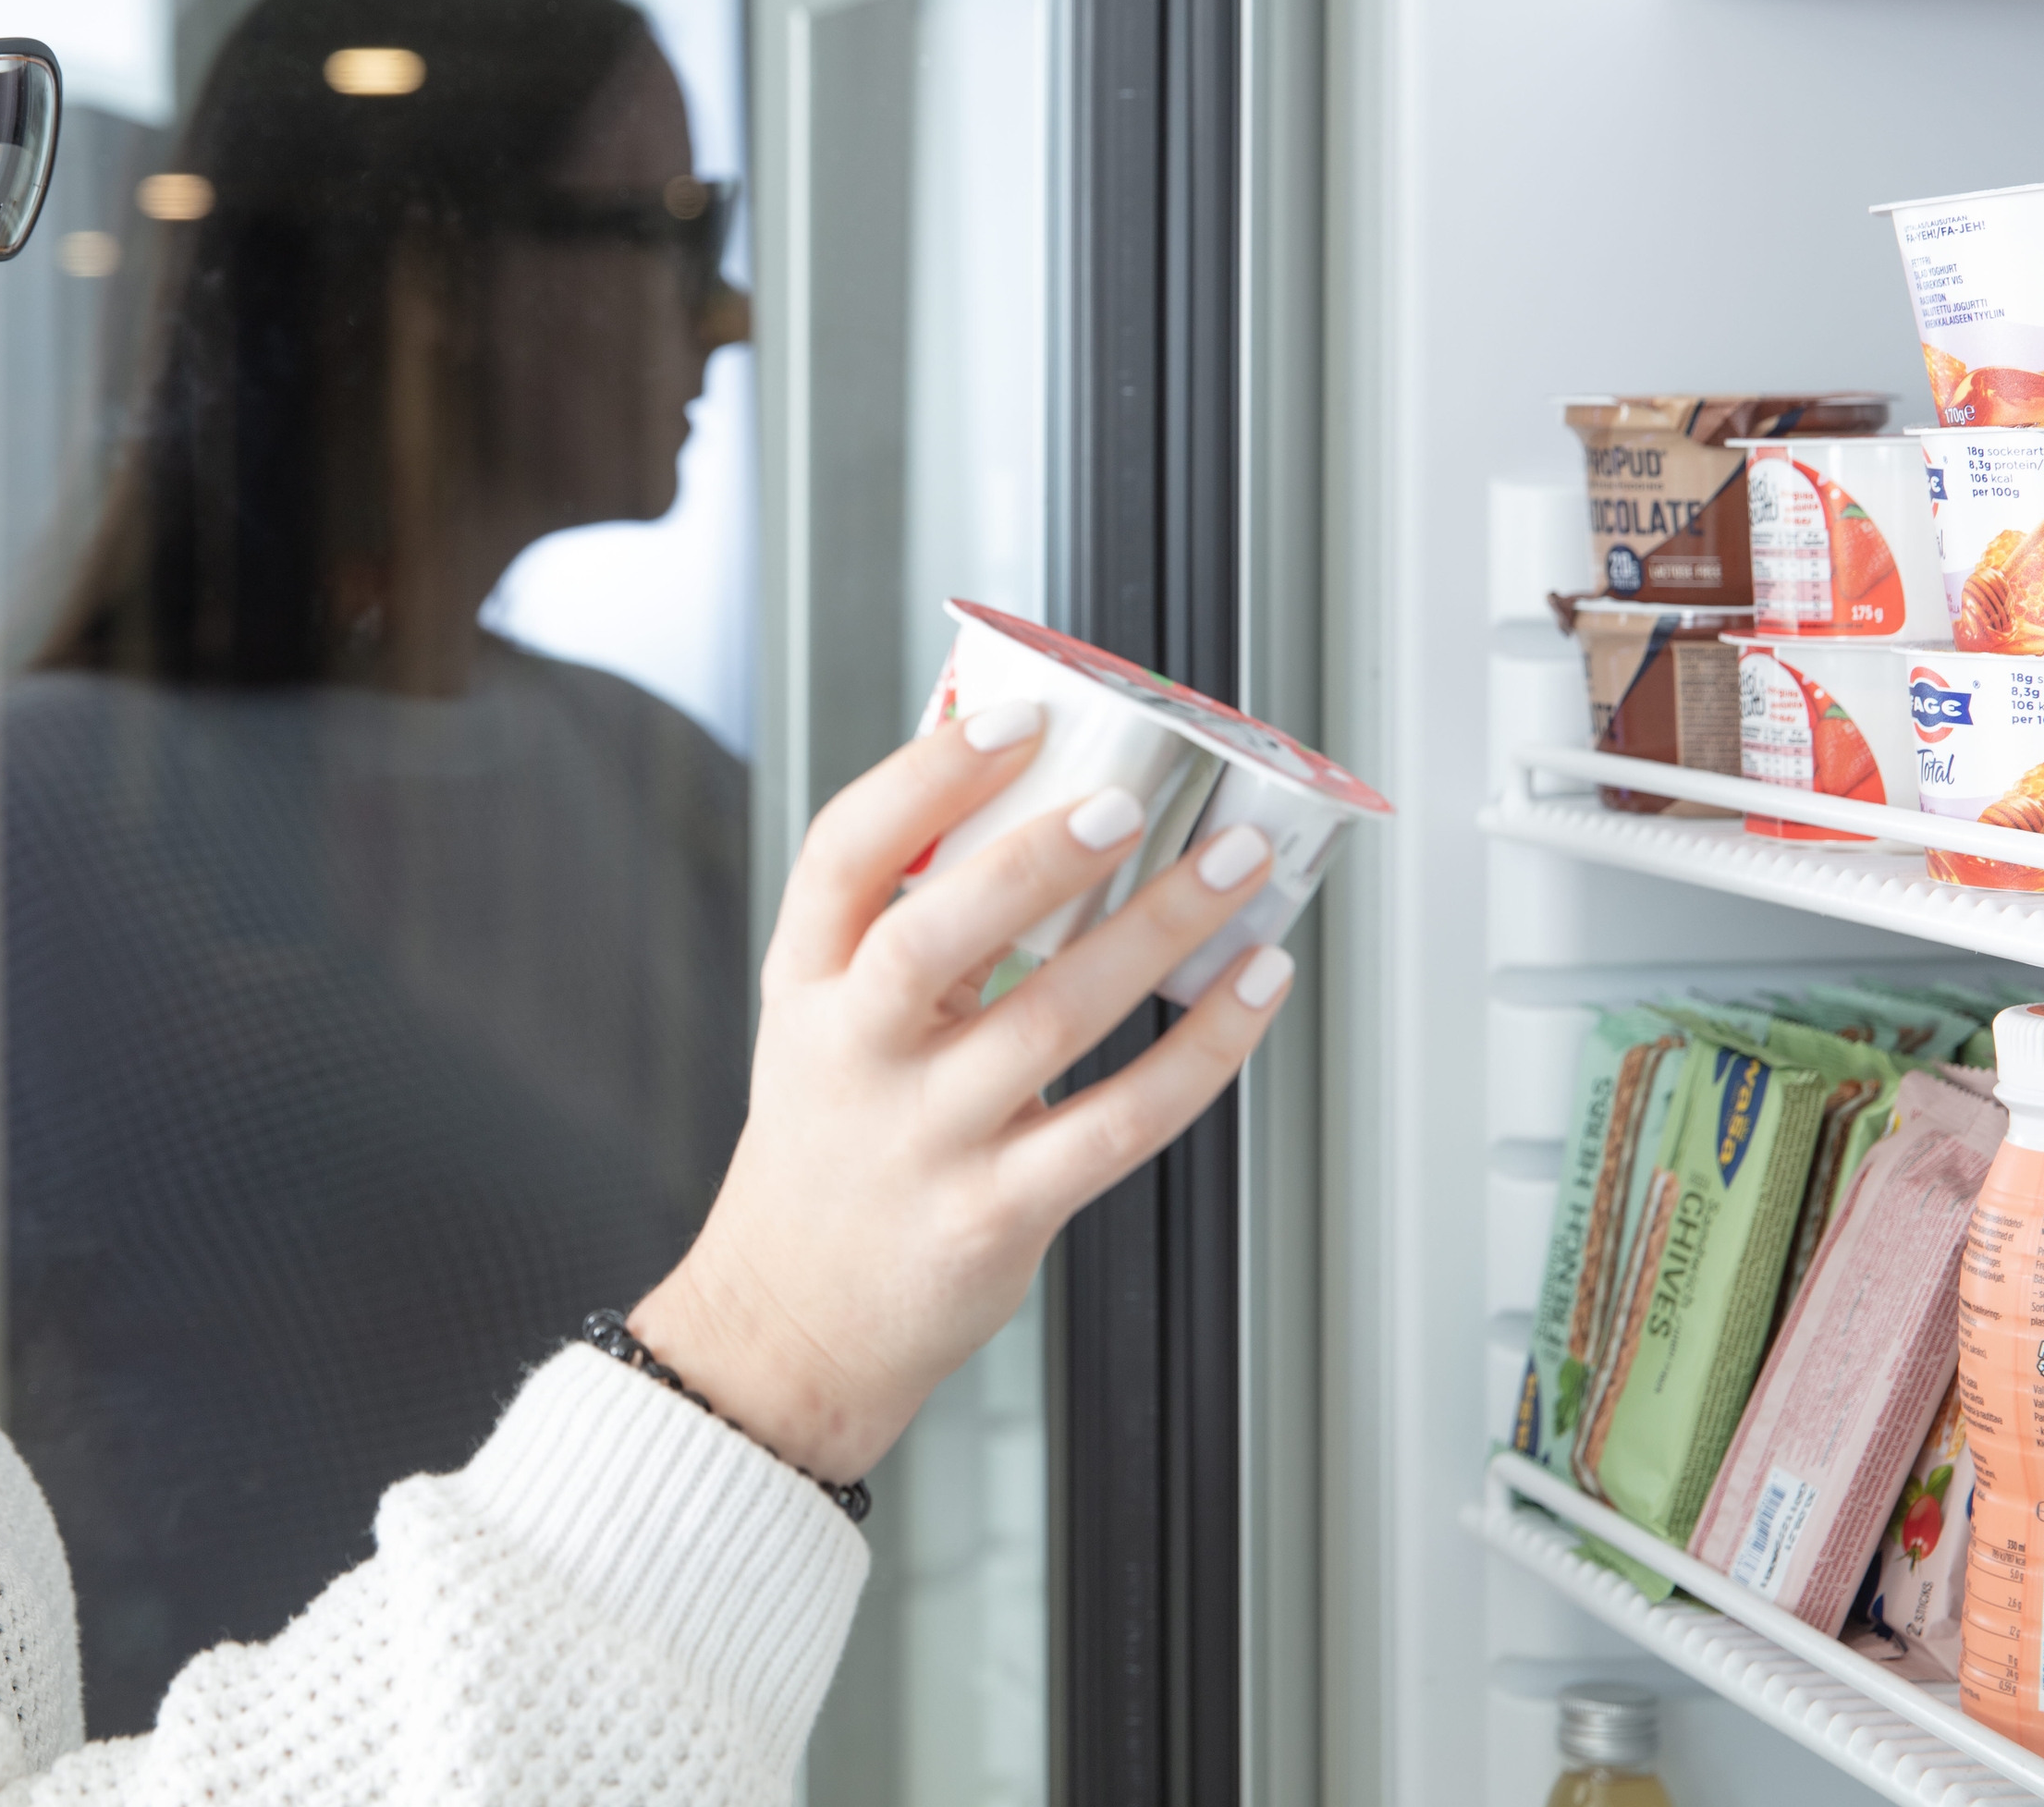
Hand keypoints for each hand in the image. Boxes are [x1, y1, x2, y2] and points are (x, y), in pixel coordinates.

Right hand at [626, 702, 1297, 1483]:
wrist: (793, 1324)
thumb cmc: (828, 1150)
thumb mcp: (824, 1018)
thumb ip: (901, 913)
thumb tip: (1011, 773)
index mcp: (808, 982)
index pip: (846, 853)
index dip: (929, 776)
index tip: (1017, 720)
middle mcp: (859, 1053)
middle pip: (939, 934)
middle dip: (1038, 859)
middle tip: (1127, 802)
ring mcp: (926, 1136)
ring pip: (1051, 1021)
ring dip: (1157, 935)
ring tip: (1235, 870)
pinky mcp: (998, 1209)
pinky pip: (1120, 1123)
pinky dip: (1202, 1051)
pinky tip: (1250, 988)